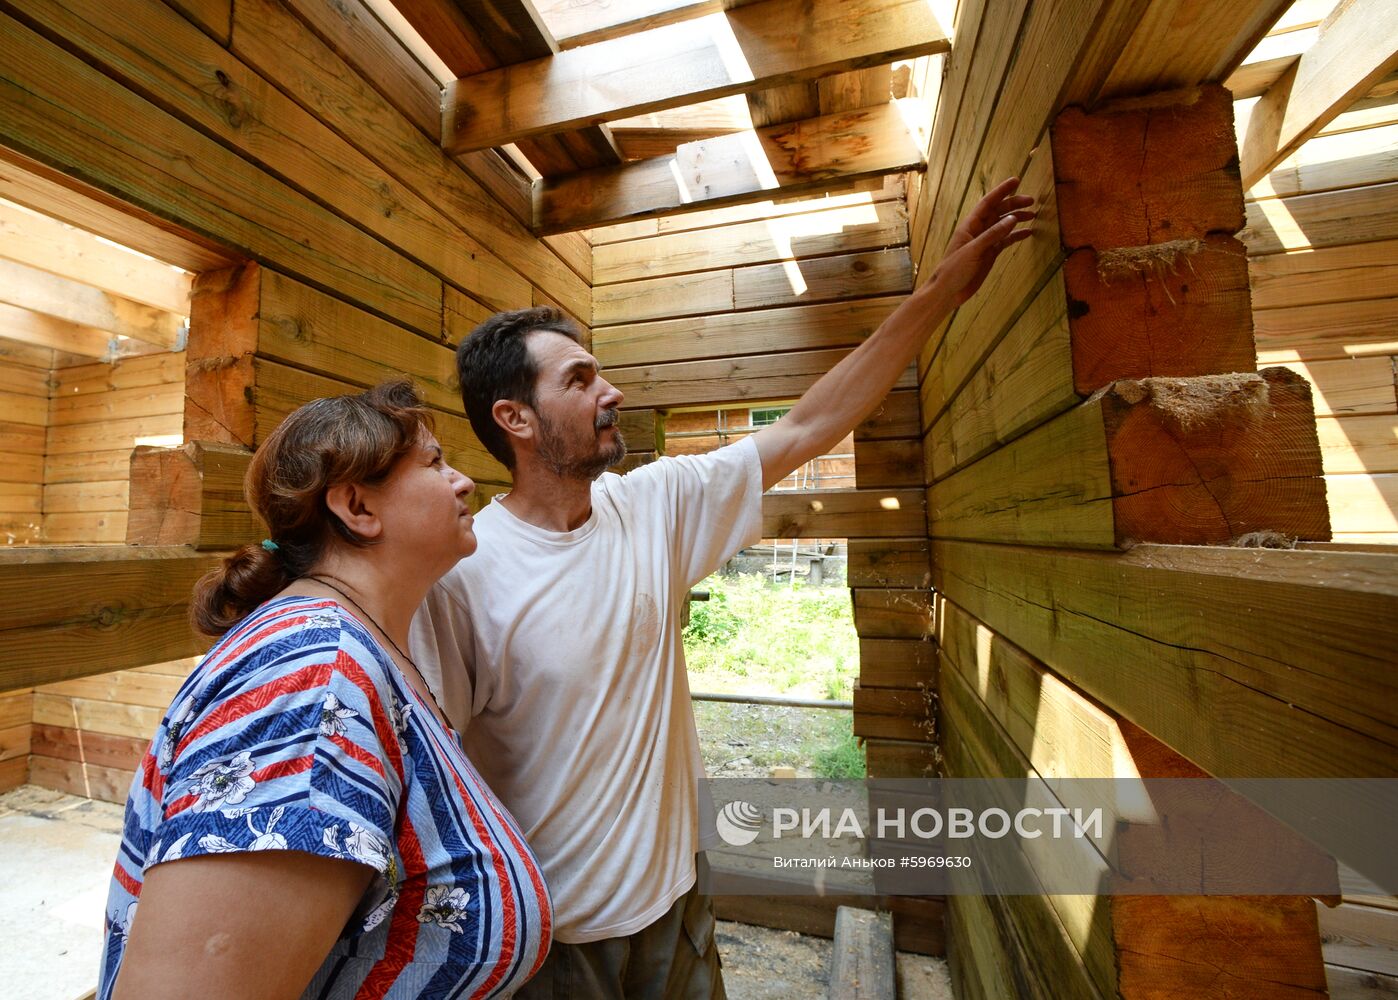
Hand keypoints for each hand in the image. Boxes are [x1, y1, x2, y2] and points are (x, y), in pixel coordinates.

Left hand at [931, 177, 1035, 306]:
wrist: (948, 291)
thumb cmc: (954, 269)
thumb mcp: (973, 250)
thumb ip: (992, 235)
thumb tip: (1012, 219)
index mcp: (970, 225)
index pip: (988, 203)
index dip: (1001, 191)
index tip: (1016, 181)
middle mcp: (978, 231)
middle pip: (998, 212)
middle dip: (1014, 204)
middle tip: (1031, 200)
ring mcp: (985, 242)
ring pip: (1004, 225)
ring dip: (1017, 218)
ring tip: (1033, 215)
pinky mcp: (990, 254)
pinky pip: (1005, 241)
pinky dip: (1016, 236)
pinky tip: (1028, 233)